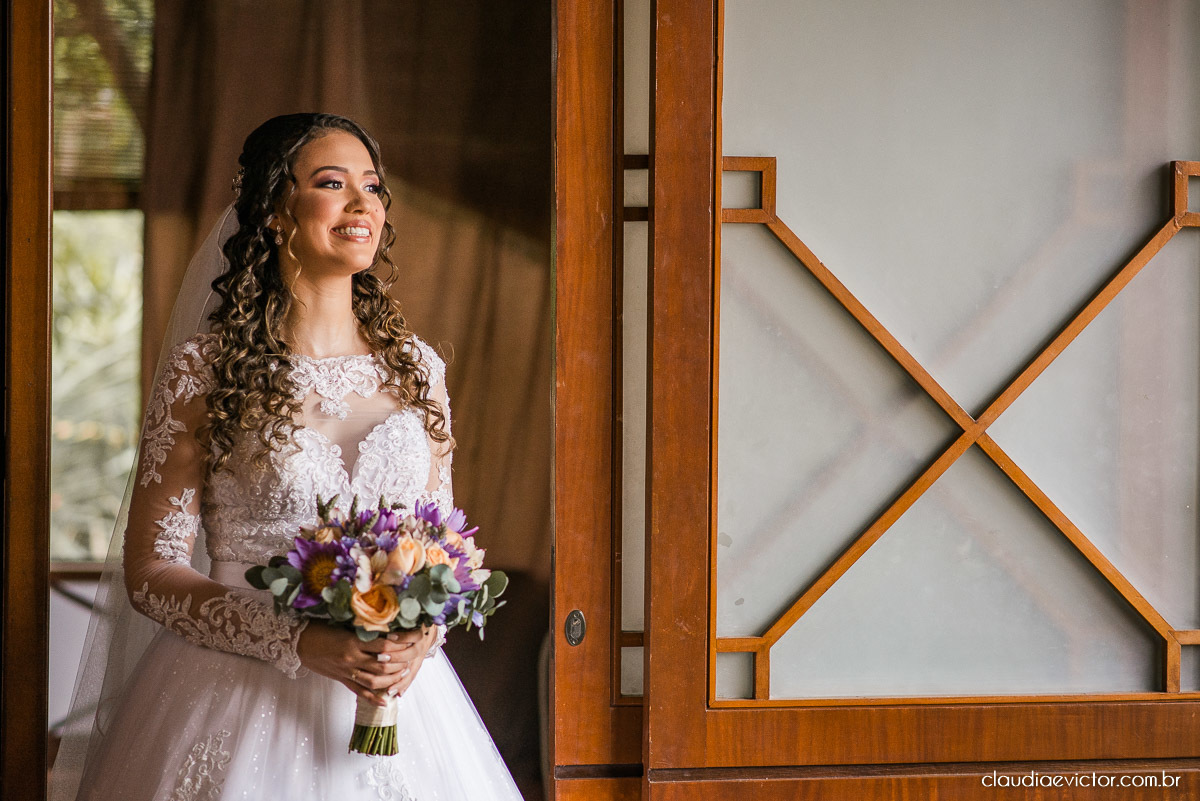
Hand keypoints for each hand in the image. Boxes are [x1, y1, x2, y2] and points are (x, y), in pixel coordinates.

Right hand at [297, 623, 434, 707]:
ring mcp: (347, 671)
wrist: (298, 642)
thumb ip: (363, 629)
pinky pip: (359, 691)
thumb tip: (386, 625)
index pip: (385, 643)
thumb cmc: (320, 628)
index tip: (416, 635)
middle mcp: (352, 658)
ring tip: (404, 671)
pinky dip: (373, 698)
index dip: (403, 641)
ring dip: (392, 677)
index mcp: (353, 641)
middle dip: (402, 660)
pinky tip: (386, 701)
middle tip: (414, 655)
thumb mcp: (343, 624)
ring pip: (375, 679)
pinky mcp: (341, 679)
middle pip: (384, 662)